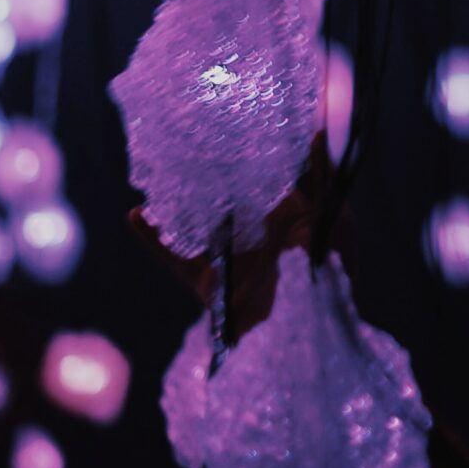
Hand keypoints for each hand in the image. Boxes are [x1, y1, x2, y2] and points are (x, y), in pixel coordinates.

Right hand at [125, 138, 342, 339]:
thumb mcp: (333, 221)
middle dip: (205, 178)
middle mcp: (259, 237)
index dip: (250, 156)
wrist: (304, 342)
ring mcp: (232, 262)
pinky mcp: (210, 286)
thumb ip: (321, 179)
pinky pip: (176, 258)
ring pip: (195, 225)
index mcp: (291, 218)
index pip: (266, 179)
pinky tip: (135, 217)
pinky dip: (154, 239)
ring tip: (153, 177)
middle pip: (225, 200)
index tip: (228, 125)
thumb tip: (318, 129)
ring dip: (174, 204)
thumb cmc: (329, 278)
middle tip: (181, 146)